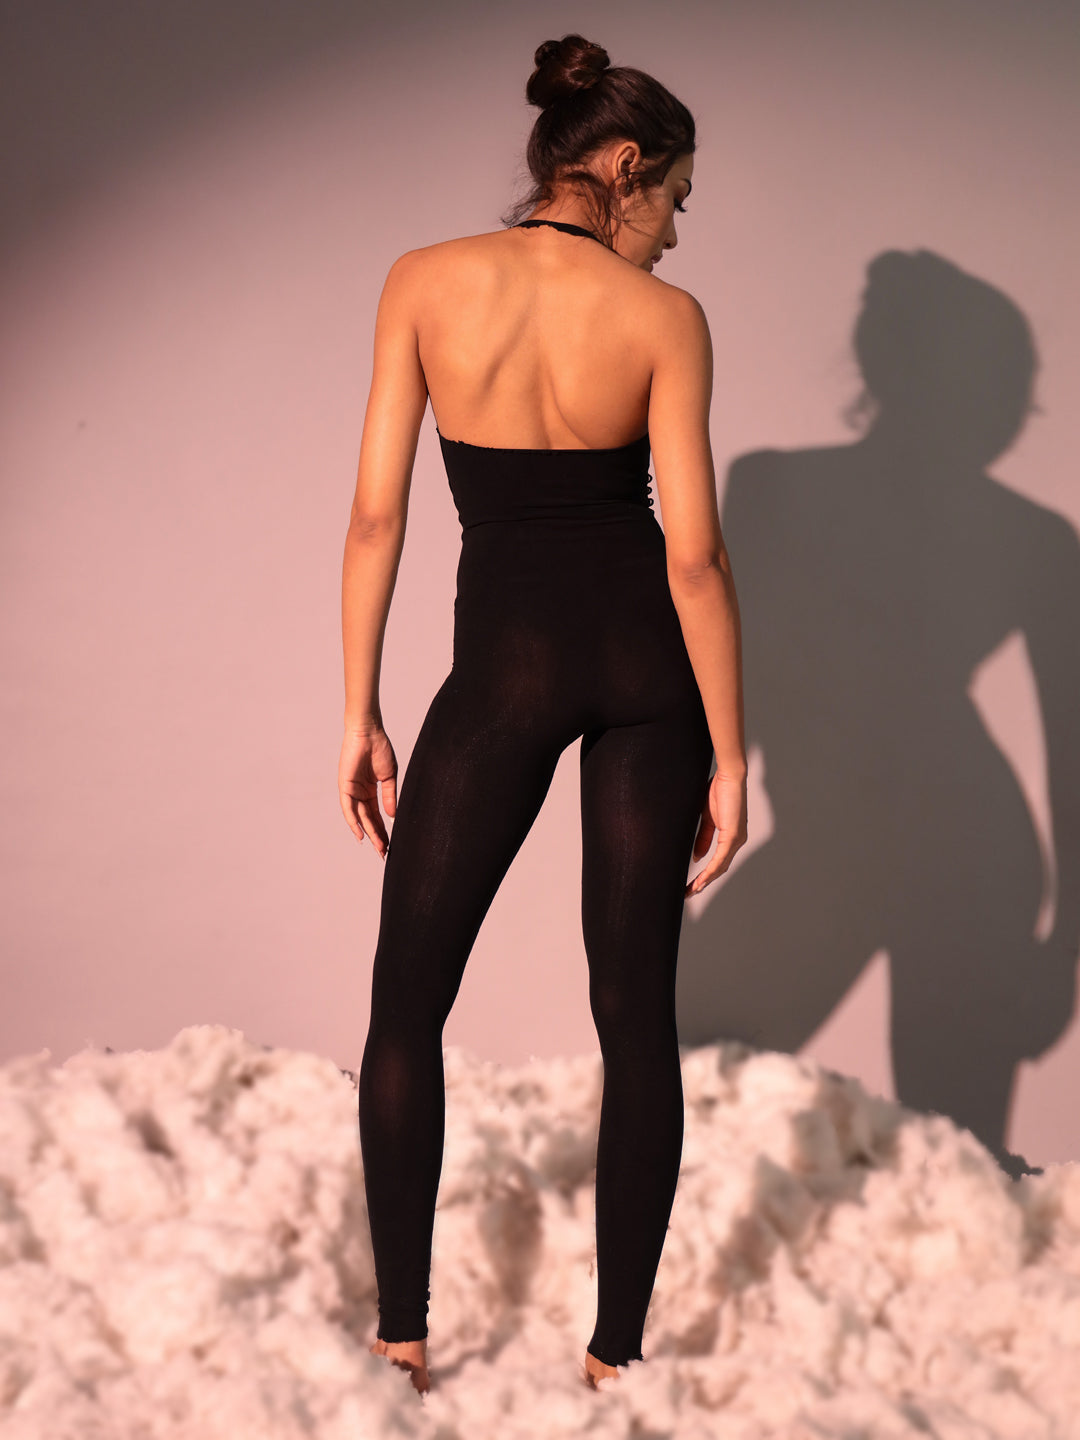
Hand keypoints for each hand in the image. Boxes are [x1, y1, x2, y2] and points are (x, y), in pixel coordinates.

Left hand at [338, 726, 397, 858]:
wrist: (369, 733)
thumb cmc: (380, 749)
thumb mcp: (388, 777)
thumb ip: (389, 797)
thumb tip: (392, 816)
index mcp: (371, 790)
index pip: (377, 815)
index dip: (383, 829)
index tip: (390, 844)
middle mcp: (360, 793)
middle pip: (369, 819)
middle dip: (377, 836)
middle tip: (384, 851)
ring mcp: (352, 791)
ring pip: (360, 817)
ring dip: (369, 832)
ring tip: (378, 847)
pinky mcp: (345, 786)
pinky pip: (348, 808)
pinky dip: (353, 822)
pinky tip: (360, 835)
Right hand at [685, 769, 747, 898]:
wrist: (729, 776)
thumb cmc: (719, 790)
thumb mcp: (707, 818)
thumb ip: (703, 838)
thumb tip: (697, 857)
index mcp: (731, 836)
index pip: (718, 861)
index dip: (705, 874)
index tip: (692, 884)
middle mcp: (737, 841)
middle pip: (719, 869)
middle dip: (704, 882)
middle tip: (688, 893)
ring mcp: (736, 840)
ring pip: (720, 867)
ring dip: (705, 881)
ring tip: (692, 890)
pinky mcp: (733, 836)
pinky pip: (720, 859)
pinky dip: (710, 871)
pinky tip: (701, 880)